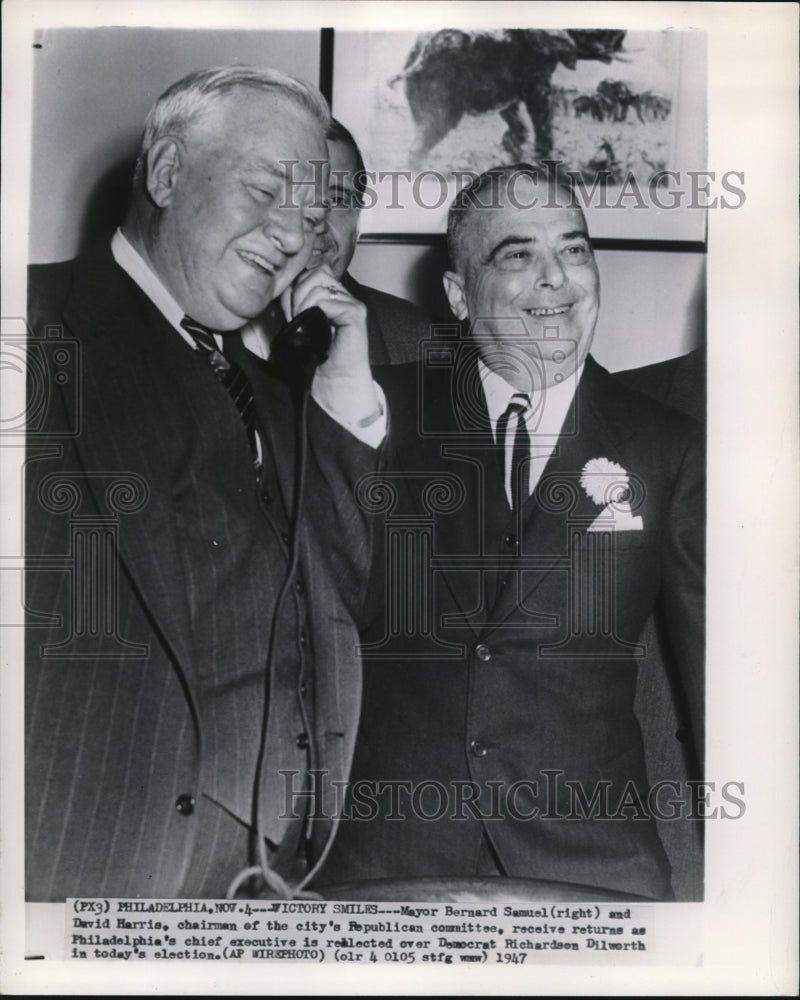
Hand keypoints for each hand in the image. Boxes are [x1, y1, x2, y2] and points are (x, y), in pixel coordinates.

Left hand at [281, 265, 378, 424]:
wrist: (336, 383)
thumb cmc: (318, 359)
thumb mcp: (300, 325)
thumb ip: (296, 303)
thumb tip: (285, 287)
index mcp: (332, 296)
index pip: (310, 272)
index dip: (295, 288)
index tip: (289, 312)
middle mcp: (344, 296)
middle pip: (315, 273)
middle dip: (297, 293)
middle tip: (294, 317)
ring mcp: (352, 304)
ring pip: (319, 285)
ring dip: (304, 304)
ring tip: (304, 324)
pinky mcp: (355, 314)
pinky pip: (327, 301)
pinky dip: (315, 312)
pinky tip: (314, 327)